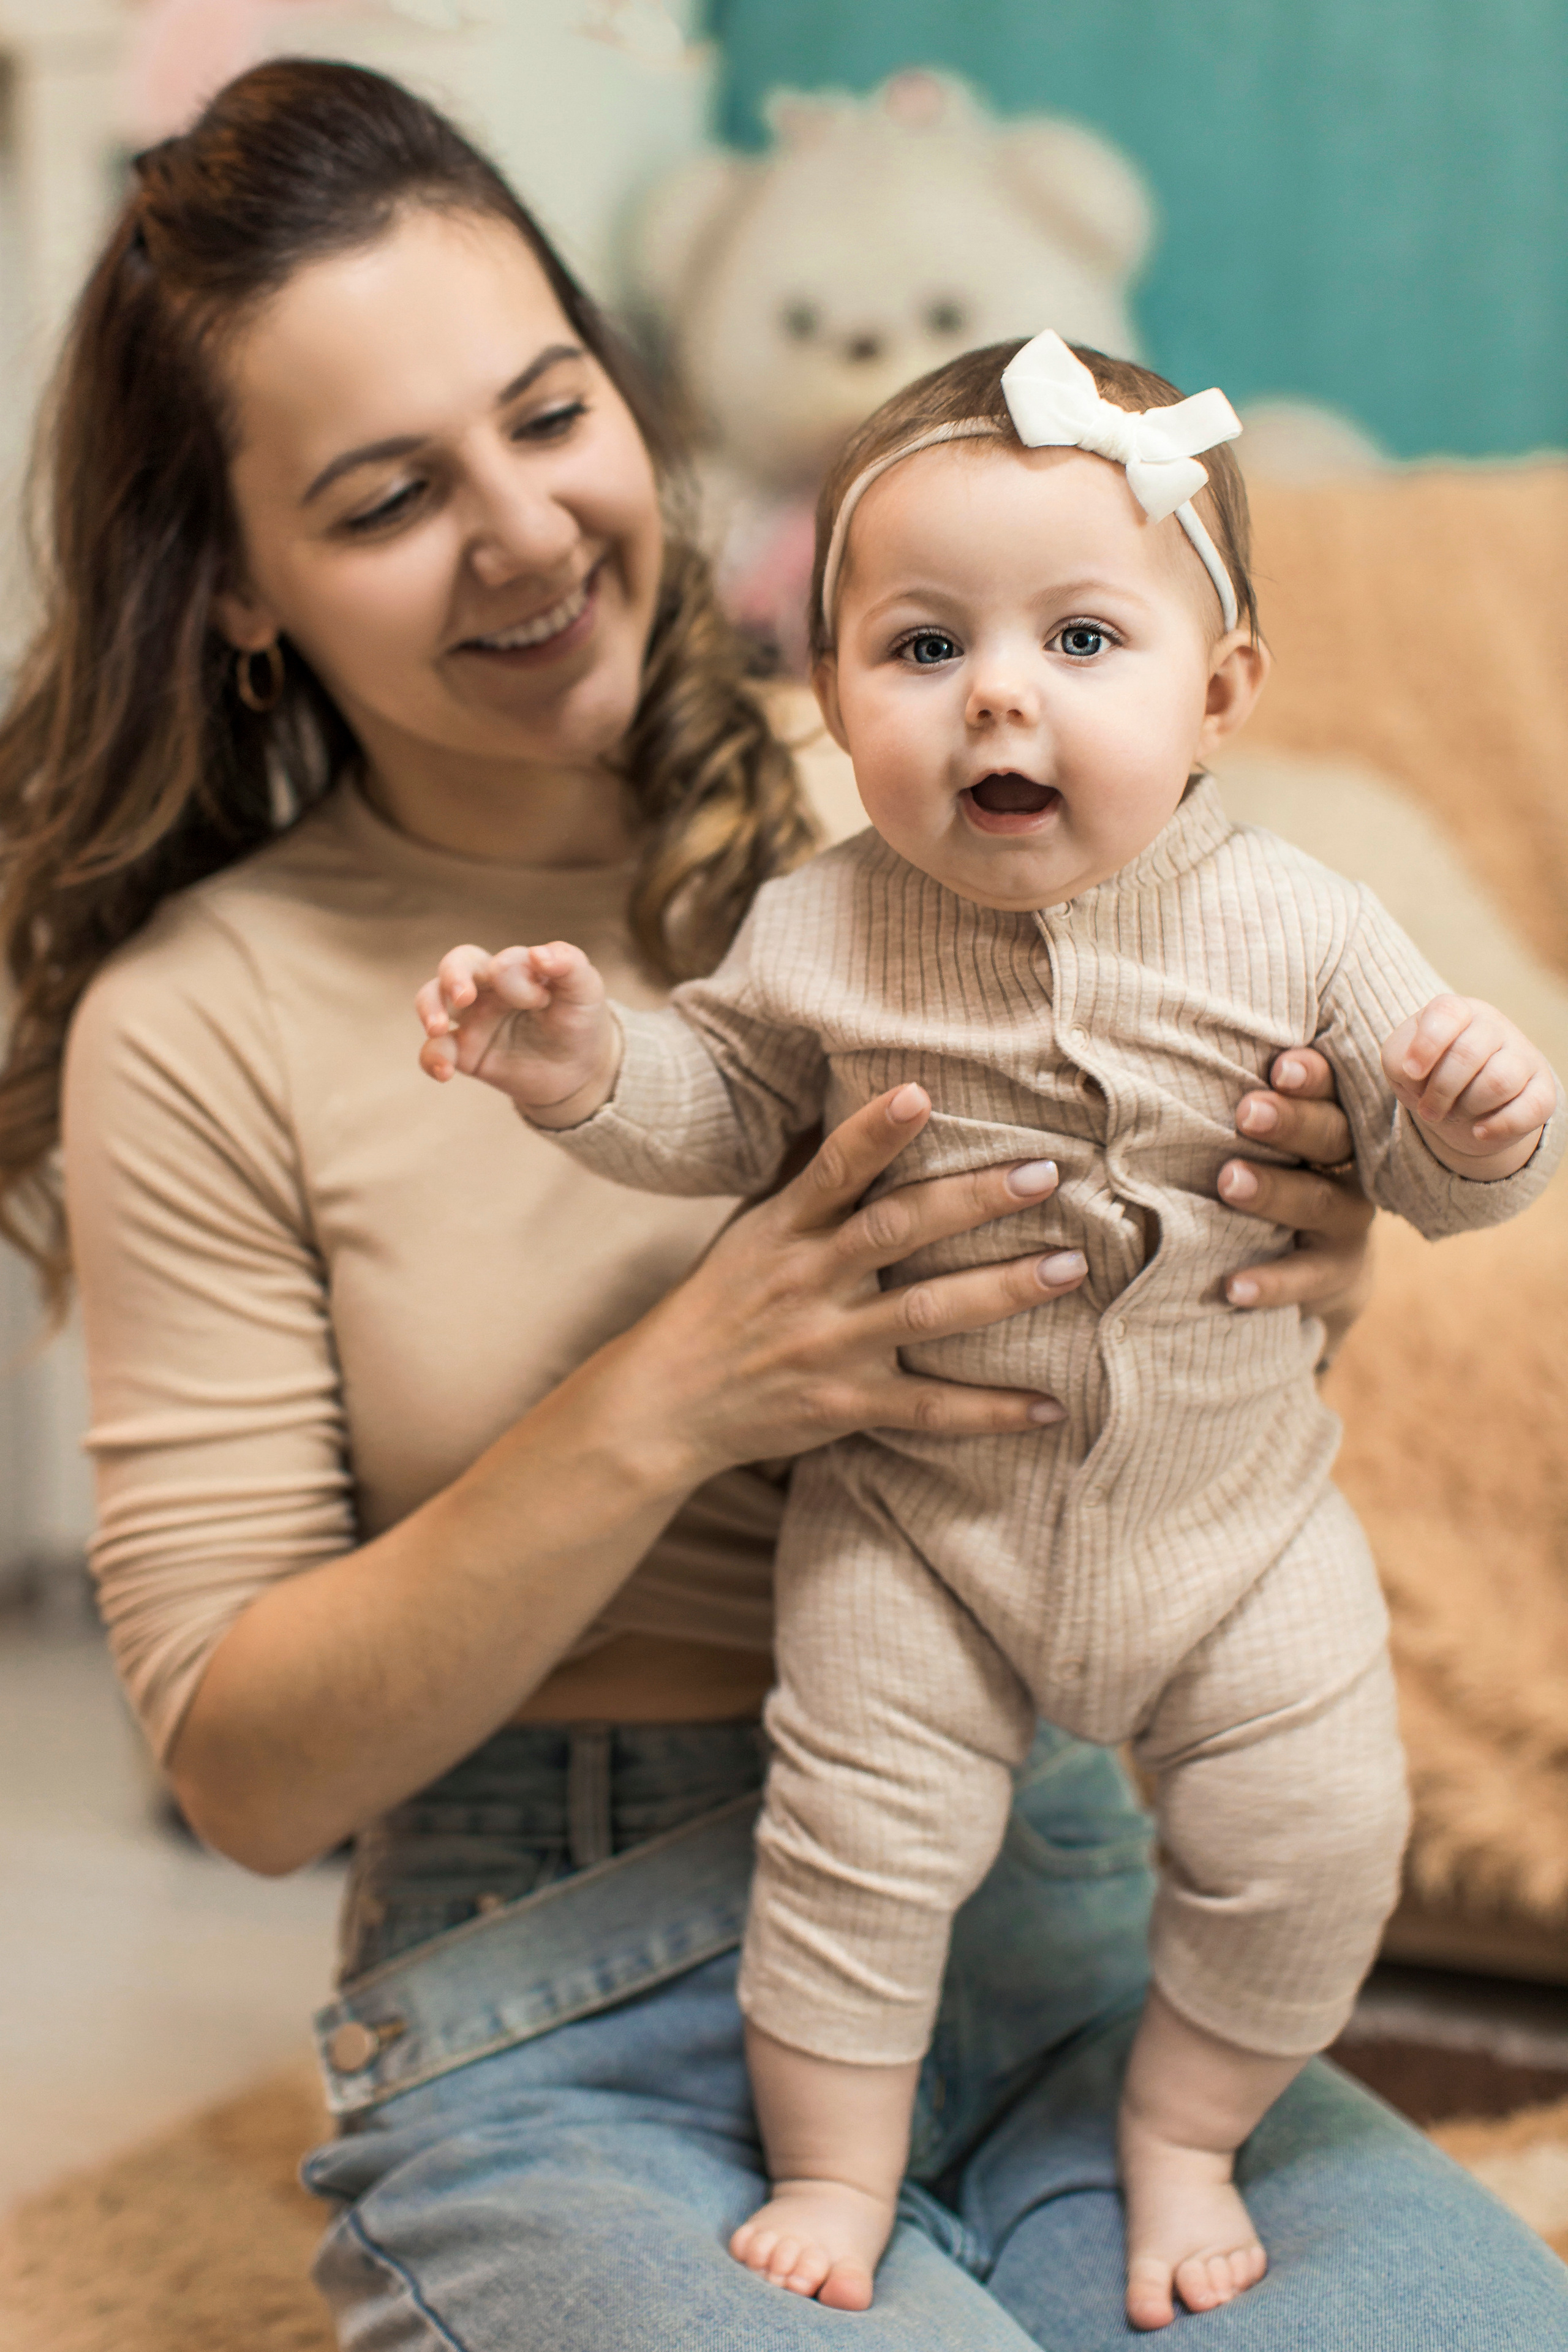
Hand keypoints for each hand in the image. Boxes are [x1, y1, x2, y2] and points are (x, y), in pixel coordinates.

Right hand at [416, 941, 620, 1126]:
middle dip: (453, 976)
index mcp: (515, 967)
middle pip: (455, 965)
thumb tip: (539, 953)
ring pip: (432, 998)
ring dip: (430, 1008)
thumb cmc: (580, 1020)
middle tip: (464, 997)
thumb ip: (570, 965)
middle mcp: (487, 988)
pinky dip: (432, 1057)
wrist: (578, 1071)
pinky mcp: (464, 1053)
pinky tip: (445, 1072)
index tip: (542, 1001)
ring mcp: (472, 1019)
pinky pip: (435, 1050)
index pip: (501, 961)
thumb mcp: (586, 992)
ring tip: (438, 1028)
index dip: (515, 977)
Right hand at [614, 1083, 1086, 1483]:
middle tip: (1044, 1174)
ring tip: (1068, 1267)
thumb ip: (809, 1180)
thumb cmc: (720, 1302)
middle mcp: (806, 1281)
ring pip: (923, 1313)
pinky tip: (1050, 1407)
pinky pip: (926, 1408)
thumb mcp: (751, 1230)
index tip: (921, 1091)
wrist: (663, 1404)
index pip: (830, 1168)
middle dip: (972, 1200)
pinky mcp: (842, 1405)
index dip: (874, 1130)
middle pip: (895, 1231)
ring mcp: (826, 1346)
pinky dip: (989, 1411)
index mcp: (782, 1229)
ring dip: (1001, 1290)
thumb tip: (865, 1107)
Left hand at [1216, 1048, 1374, 1352]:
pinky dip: (1271, 1282)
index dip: (1311, 1076)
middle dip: (1291, 1122)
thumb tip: (1163, 1051)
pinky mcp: (1335, 1271)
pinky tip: (1232, 1287)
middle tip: (1248, 1112)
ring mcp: (1346, 1219)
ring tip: (1229, 1182)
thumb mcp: (1260, 1134)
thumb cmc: (1267, 1167)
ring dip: (1274, 1191)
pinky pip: (1306, 1277)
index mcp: (1329, 1116)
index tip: (1279, 1066)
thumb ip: (1237, 1099)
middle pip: (1331, 1136)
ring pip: (1319, 1201)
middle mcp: (1346, 1164)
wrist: (1312, 1260)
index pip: (1330, 1087)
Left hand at [1381, 993, 1553, 1177]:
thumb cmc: (1426, 1074)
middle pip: (1468, 1054)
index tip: (1411, 1073)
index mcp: (1458, 1012)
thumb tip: (1418, 1074)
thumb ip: (1400, 1060)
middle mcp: (1493, 1026)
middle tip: (1428, 1111)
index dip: (1426, 1045)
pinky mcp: (1542, 1088)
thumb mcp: (1400, 1063)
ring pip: (1499, 1081)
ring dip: (1466, 1108)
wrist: (1459, 1105)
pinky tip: (1479, 1131)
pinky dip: (1499, 1126)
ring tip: (1453, 1115)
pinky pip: (1530, 1108)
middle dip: (1440, 1092)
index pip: (1447, 1013)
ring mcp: (1522, 1055)